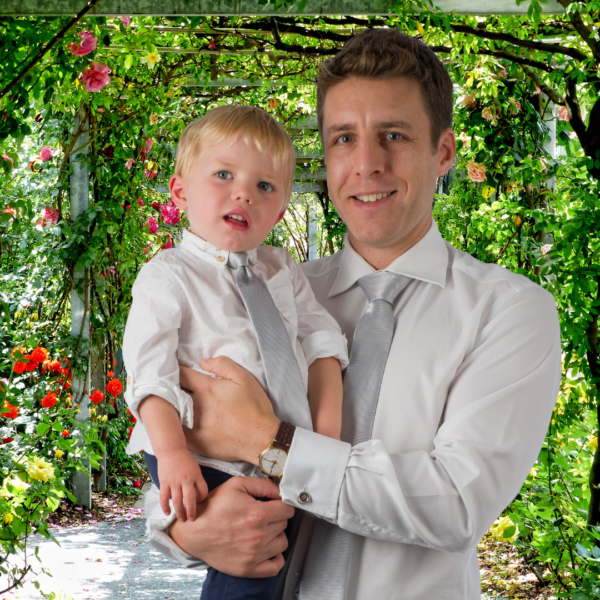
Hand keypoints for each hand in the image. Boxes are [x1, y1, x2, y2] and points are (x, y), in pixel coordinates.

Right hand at [157, 448, 207, 520]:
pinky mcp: (164, 482)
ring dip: (179, 512)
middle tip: (192, 519)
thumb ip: (197, 481)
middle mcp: (186, 479)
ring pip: (177, 501)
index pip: (203, 491)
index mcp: (196, 475)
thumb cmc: (185, 460)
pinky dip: (165, 507)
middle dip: (191, 511)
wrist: (171, 450)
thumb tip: (197, 496)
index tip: (200, 502)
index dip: (202, 499)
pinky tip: (168, 513)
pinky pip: (164, 498)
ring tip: (181, 519)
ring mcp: (174, 481)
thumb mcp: (195, 468)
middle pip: (190, 500)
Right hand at [170, 476, 293, 577]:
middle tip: (262, 515)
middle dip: (276, 518)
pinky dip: (275, 557)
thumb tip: (281, 491)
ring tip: (262, 530)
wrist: (193, 531)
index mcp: (258, 515)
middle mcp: (258, 536)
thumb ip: (263, 485)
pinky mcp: (249, 569)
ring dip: (276, 535)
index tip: (274, 505)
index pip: (288, 510)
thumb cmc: (213, 507)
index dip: (281, 504)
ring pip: (282, 543)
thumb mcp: (237, 485)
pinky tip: (266, 548)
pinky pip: (276, 566)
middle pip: (284, 524)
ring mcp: (254, 555)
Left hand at [180, 357, 279, 465]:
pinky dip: (175, 424)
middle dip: (171, 387)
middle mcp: (195, 406)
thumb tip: (203, 362)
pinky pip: (177, 430)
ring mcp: (193, 425)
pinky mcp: (194, 442)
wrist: (261, 440)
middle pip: (173, 392)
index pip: (181, 374)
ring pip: (172, 412)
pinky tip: (177, 422)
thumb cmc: (255, 408)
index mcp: (206, 389)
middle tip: (172, 385)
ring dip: (172, 406)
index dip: (177, 370)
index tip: (175, 370)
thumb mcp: (244, 378)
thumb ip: (223, 365)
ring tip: (172, 404)